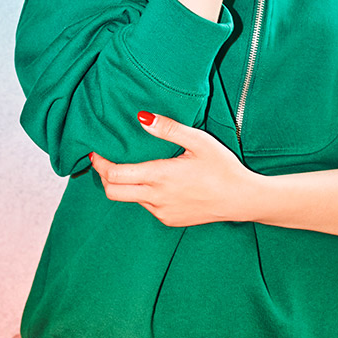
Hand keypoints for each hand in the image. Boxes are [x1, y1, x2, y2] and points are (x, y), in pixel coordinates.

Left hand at [88, 113, 259, 226]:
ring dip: (125, 185)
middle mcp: (156, 198)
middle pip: (113, 192)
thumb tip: (141, 118)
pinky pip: (146, 206)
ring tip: (134, 168)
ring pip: (130, 199)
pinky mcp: (169, 220)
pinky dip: (143, 194)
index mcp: (160, 176)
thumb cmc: (222, 167)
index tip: (95, 153)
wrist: (241, 199)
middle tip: (104, 162)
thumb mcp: (199, 141)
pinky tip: (157, 183)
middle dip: (104, 177)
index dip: (100, 164)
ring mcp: (162, 212)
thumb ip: (168, 129)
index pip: (115, 175)